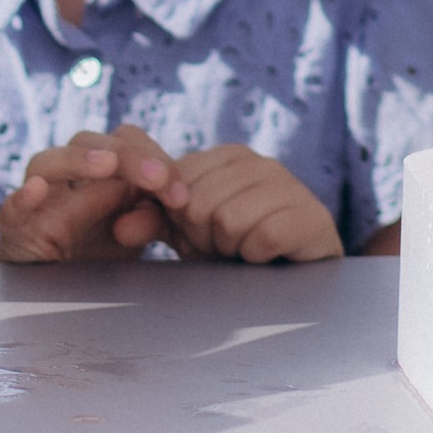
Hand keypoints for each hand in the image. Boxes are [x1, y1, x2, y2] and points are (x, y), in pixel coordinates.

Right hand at [0, 128, 190, 263]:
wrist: (52, 301)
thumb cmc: (93, 259)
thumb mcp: (130, 239)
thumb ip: (147, 219)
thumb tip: (159, 205)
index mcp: (97, 174)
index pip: (123, 142)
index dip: (154, 159)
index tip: (178, 194)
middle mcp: (65, 179)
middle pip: (88, 142)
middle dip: (128, 156)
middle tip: (159, 178)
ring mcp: (38, 202)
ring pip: (45, 163)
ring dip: (78, 159)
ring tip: (107, 163)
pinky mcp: (15, 230)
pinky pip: (11, 209)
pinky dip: (23, 198)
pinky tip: (36, 191)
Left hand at [152, 142, 342, 265]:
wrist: (290, 276)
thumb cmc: (234, 248)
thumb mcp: (186, 230)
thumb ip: (151, 218)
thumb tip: (119, 227)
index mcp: (230, 156)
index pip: (179, 181)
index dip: (181, 220)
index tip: (199, 234)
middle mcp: (262, 163)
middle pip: (201, 204)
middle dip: (205, 237)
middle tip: (224, 247)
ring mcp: (292, 186)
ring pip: (231, 220)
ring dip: (232, 248)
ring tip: (244, 251)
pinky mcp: (313, 216)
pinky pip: (266, 237)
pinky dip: (258, 256)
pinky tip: (267, 257)